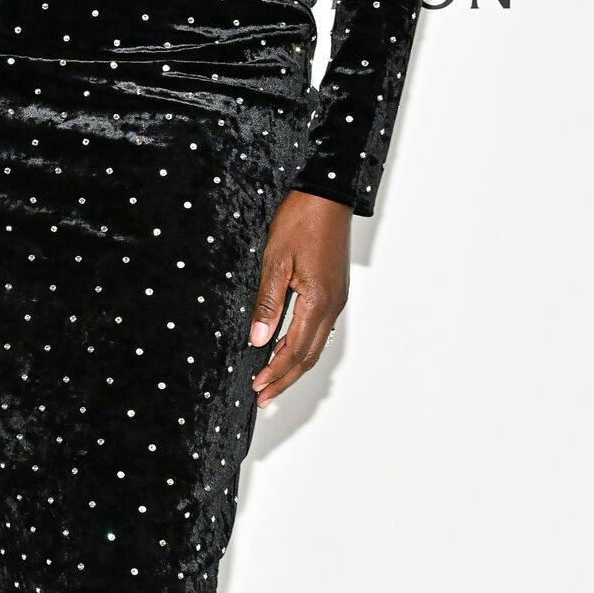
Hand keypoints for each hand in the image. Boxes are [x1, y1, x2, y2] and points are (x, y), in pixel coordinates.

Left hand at [247, 192, 350, 405]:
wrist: (326, 196)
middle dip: (285, 378)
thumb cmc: (301, 222)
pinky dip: (301, 344)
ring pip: (315, 344)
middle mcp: (332, 306)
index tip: (257, 387)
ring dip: (293, 364)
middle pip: (308, 355)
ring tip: (271, 379)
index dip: (276, 372)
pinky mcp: (333, 291)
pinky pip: (318, 328)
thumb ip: (268, 303)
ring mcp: (336, 299)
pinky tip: (285, 347)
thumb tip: (259, 339)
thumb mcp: (275, 261)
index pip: (295, 350)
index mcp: (318, 301)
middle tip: (263, 395)